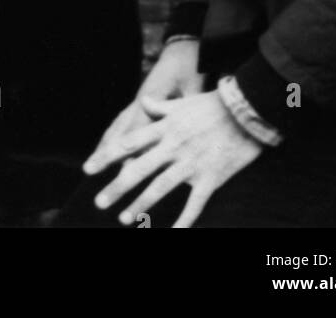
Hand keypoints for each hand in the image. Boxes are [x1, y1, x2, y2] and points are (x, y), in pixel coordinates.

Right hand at [83, 39, 203, 179]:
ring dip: (105, 142)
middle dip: (107, 149)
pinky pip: (121, 121)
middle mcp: (140, 99)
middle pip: (120, 128)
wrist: (182, 49)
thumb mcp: (193, 87)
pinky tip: (107, 144)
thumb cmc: (190, 69)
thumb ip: (187, 108)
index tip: (124, 167)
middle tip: (91, 167)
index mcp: (153, 95)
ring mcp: (138, 100)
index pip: (138, 125)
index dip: (131, 148)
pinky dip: (112, 134)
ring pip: (117, 124)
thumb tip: (188, 128)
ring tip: (94, 160)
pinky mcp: (139, 101)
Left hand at [84, 90, 262, 227]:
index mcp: (165, 128)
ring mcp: (191, 163)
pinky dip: (183, 221)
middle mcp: (173, 146)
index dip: (107, 157)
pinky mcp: (209, 178)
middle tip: (99, 202)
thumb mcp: (183, 103)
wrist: (246, 112)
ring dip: (140, 205)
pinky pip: (194, 204)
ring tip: (123, 218)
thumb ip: (160, 107)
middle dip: (117, 188)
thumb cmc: (213, 105)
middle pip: (138, 169)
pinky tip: (172, 234)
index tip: (89, 169)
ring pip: (159, 188)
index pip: (128, 143)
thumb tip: (143, 102)